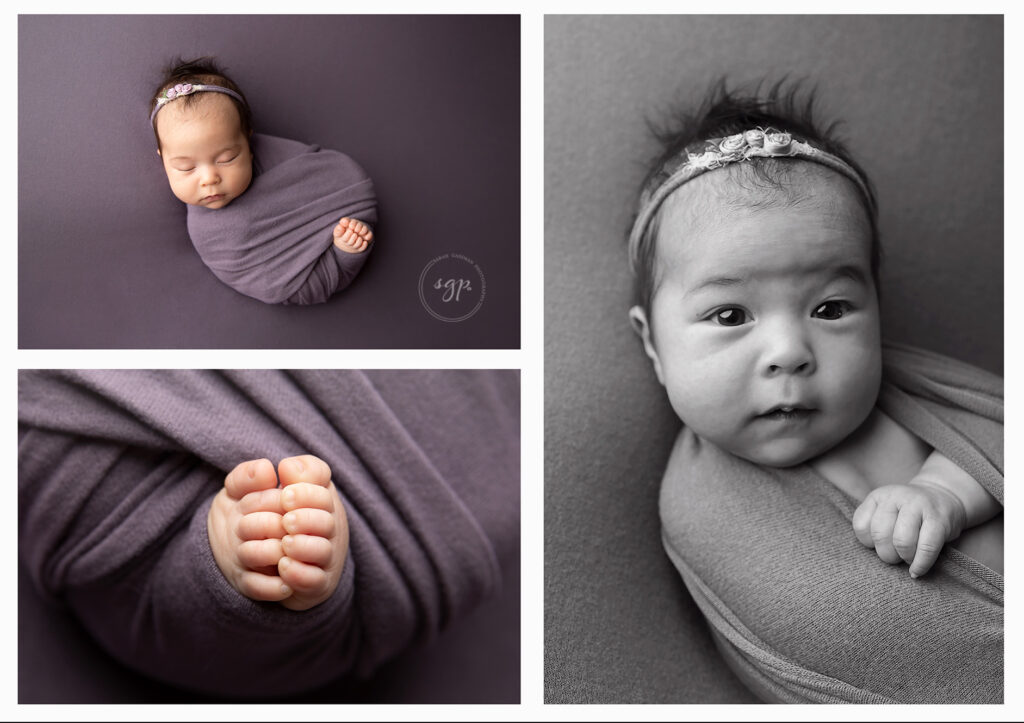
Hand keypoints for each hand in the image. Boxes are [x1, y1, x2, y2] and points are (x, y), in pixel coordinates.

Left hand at [852, 482, 966, 577]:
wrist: (944, 496)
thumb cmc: (910, 514)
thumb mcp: (886, 512)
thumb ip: (875, 527)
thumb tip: (871, 557)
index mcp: (878, 497)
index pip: (861, 526)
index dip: (869, 543)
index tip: (880, 545)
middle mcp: (895, 497)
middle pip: (880, 535)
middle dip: (887, 554)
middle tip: (897, 555)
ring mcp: (918, 505)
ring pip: (902, 542)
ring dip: (905, 558)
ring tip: (909, 558)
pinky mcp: (938, 519)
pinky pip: (926, 548)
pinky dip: (921, 564)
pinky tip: (917, 571)